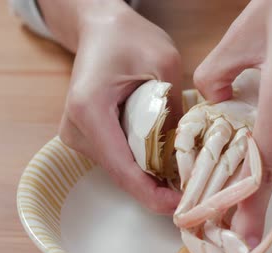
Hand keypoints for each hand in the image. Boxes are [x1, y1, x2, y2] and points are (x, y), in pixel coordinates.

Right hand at [39, 0, 182, 213]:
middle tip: (195, 193)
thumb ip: (176, 109)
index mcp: (90, 110)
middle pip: (122, 174)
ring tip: (186, 177)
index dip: (153, 194)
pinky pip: (118, 160)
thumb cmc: (129, 37)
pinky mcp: (86, 136)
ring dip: (152, 177)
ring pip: (120, 170)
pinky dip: (143, 165)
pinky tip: (168, 163)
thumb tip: (188, 152)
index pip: (123, 169)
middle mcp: (76, 128)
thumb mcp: (165, 64)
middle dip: (158, 188)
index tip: (181, 206)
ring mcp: (77, 135)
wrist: (100, 27)